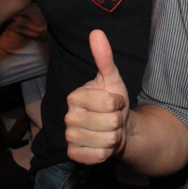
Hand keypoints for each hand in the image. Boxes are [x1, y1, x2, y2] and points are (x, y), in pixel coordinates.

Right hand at [64, 30, 129, 164]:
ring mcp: (70, 137)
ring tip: (110, 131)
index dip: (119, 103)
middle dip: (119, 121)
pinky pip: (99, 156)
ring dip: (115, 137)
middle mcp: (68, 117)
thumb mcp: (112, 79)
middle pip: (110, 122)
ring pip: (108, 140)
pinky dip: (108, 152)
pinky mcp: (74, 155)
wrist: (115, 129)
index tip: (115, 102)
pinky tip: (103, 145)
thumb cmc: (113, 103)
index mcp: (74, 97)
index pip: (109, 102)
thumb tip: (96, 32)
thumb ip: (104, 57)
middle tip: (113, 118)